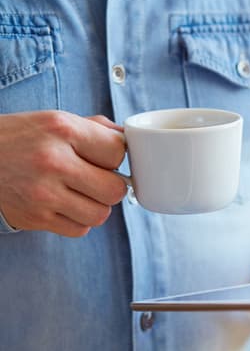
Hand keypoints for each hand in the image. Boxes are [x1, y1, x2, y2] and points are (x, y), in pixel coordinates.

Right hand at [0, 111, 127, 236]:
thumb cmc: (18, 138)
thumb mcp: (54, 120)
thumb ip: (95, 129)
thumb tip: (130, 140)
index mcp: (62, 129)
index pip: (118, 152)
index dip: (115, 157)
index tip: (102, 157)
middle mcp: (53, 161)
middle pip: (115, 189)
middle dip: (110, 186)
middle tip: (95, 179)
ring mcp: (42, 193)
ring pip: (100, 214)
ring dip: (95, 206)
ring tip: (78, 193)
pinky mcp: (34, 217)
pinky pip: (79, 230)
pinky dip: (77, 221)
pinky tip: (63, 205)